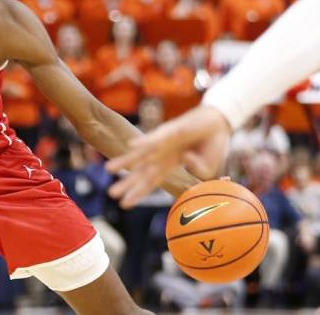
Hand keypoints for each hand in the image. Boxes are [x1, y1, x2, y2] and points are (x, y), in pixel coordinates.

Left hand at [106, 106, 230, 207]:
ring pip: (141, 154)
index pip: (151, 181)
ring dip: (125, 161)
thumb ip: (199, 170)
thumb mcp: (207, 167)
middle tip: (111, 194)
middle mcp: (161, 153)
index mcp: (169, 164)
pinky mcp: (170, 130)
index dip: (139, 193)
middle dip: (127, 183)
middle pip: (142, 171)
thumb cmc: (211, 145)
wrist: (219, 122)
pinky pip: (156, 137)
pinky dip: (145, 141)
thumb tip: (186, 160)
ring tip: (108, 169)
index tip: (125, 205)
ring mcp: (164, 141)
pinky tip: (131, 146)